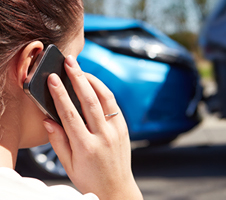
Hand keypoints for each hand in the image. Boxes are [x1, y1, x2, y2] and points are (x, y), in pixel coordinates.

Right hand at [42, 55, 142, 199]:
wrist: (117, 188)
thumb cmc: (90, 178)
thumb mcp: (69, 165)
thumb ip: (58, 142)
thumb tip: (48, 120)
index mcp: (86, 147)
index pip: (70, 115)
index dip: (60, 94)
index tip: (53, 79)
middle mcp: (103, 136)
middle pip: (90, 101)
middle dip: (78, 78)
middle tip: (70, 62)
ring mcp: (116, 131)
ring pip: (105, 99)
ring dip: (93, 81)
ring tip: (82, 69)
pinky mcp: (124, 129)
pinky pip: (114, 105)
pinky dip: (104, 92)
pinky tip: (95, 84)